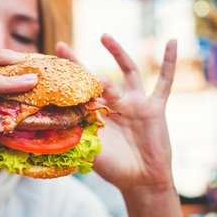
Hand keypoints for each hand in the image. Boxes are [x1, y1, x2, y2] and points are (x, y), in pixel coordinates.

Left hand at [56, 36, 176, 192]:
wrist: (140, 180)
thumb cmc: (113, 168)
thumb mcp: (90, 150)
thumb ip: (75, 137)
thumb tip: (47, 130)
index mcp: (97, 114)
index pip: (78, 92)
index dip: (63, 82)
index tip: (45, 69)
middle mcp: (114, 104)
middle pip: (96, 77)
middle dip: (78, 63)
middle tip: (60, 46)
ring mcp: (134, 103)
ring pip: (127, 72)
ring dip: (117, 53)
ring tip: (103, 36)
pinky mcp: (154, 107)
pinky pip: (164, 82)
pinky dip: (169, 63)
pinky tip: (172, 42)